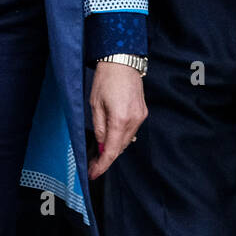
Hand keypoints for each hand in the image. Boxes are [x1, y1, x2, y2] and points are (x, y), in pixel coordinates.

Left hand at [88, 61, 146, 178]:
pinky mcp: (143, 112)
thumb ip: (99, 127)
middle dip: (106, 156)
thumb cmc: (107, 79)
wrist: (122, 61)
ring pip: (126, 140)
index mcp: (120, 119)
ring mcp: (140, 116)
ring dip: (114, 145)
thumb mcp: (95, 104)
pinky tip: (112, 134)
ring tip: (100, 148)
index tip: (93, 174)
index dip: (102, 165)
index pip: (111, 151)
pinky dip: (121, 135)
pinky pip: (131, 131)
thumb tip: (101, 145)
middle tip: (93, 162)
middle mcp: (134, 120)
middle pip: (119, 148)